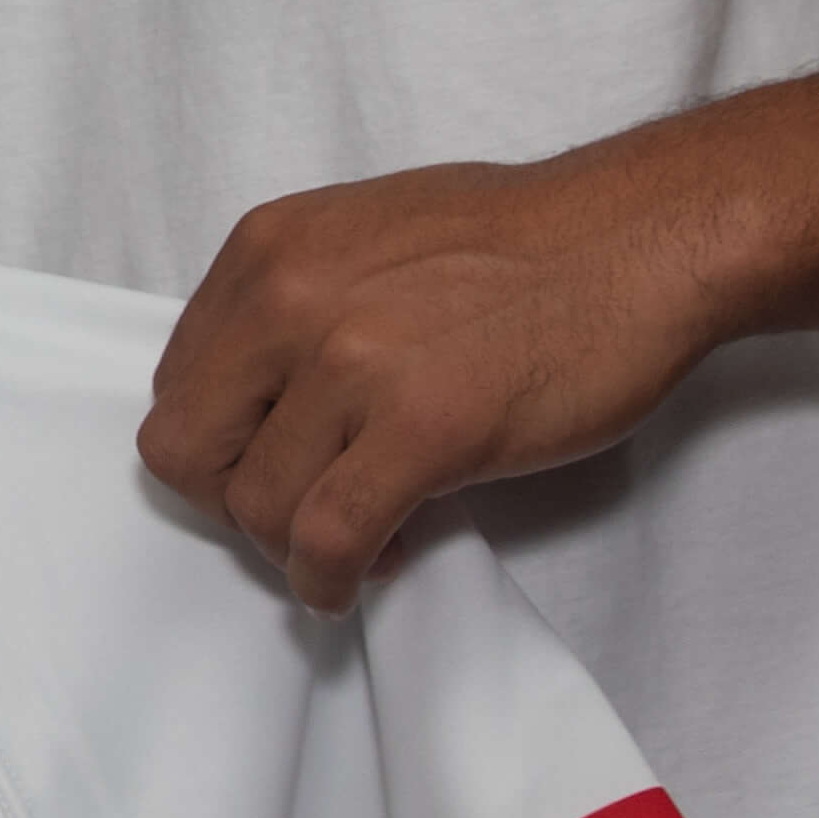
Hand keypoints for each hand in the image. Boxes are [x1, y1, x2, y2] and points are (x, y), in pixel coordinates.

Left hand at [139, 154, 744, 609]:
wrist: (641, 238)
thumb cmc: (524, 241)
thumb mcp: (364, 238)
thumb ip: (295, 305)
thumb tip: (259, 398)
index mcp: (267, 251)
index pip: (177, 385)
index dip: (222, 443)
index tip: (273, 462)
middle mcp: (288, 299)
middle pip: (186, 451)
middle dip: (233, 500)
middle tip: (299, 509)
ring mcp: (352, 363)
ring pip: (256, 507)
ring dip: (297, 546)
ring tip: (362, 534)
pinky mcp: (423, 428)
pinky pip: (327, 538)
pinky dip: (330, 579)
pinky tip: (363, 573)